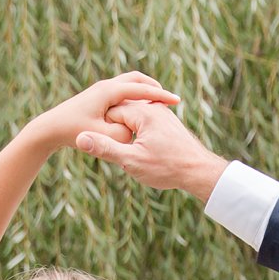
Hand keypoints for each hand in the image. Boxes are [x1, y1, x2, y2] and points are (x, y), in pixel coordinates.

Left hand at [30, 73, 179, 154]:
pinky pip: (122, 91)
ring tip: (158, 102)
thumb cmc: (74, 132)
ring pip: (129, 83)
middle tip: (170, 98)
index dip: (160, 96)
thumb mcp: (103, 136)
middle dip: (154, 87)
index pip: (141, 89)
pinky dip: (134, 96)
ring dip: (144, 90)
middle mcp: (106, 86)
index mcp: (109, 91)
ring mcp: (101, 90)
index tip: (177, 101)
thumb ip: (123, 133)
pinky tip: (140, 110)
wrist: (50, 127)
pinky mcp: (98, 97)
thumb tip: (136, 129)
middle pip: (136, 79)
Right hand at [76, 99, 228, 202]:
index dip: (103, 130)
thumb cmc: (167, 168)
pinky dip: (139, 136)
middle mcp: (153, 107)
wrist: (199, 172)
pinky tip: (140, 151)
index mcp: (142, 112)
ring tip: (128, 154)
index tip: (101, 147)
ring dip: (128, 135)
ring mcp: (162, 113)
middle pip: (122, 114)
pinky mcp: (167, 123)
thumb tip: (79, 138)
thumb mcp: (132, 161)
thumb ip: (105, 148)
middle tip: (113, 153)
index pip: (110, 113)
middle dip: (116, 133)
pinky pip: (145, 124)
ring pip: (134, 120)